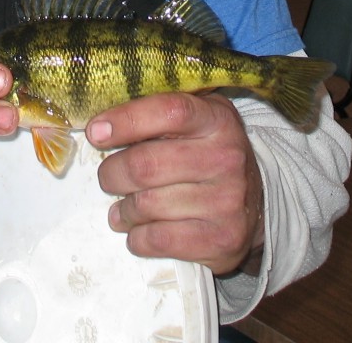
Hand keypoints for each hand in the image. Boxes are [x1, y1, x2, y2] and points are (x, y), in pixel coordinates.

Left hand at [86, 92, 263, 274]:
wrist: (256, 202)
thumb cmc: (208, 151)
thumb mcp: (195, 118)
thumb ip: (155, 113)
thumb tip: (100, 127)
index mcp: (216, 119)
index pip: (167, 112)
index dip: (126, 120)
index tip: (95, 132)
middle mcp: (226, 158)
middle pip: (145, 165)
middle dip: (113, 173)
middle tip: (108, 177)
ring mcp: (227, 201)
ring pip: (146, 205)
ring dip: (123, 209)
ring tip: (122, 208)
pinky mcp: (222, 240)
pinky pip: (159, 240)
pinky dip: (137, 237)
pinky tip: (137, 231)